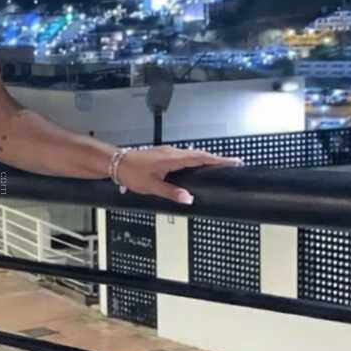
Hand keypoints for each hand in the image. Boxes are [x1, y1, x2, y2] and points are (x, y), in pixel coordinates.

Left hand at [113, 147, 239, 205]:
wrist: (117, 163)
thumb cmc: (131, 172)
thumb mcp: (151, 186)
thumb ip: (171, 193)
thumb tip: (188, 198)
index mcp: (172, 159)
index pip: (201, 158)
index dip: (219, 160)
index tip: (233, 161)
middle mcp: (172, 152)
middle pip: (200, 154)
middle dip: (217, 159)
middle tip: (232, 163)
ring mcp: (168, 152)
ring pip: (192, 154)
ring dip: (206, 158)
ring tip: (219, 165)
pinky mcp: (164, 154)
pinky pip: (185, 155)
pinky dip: (195, 159)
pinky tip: (197, 166)